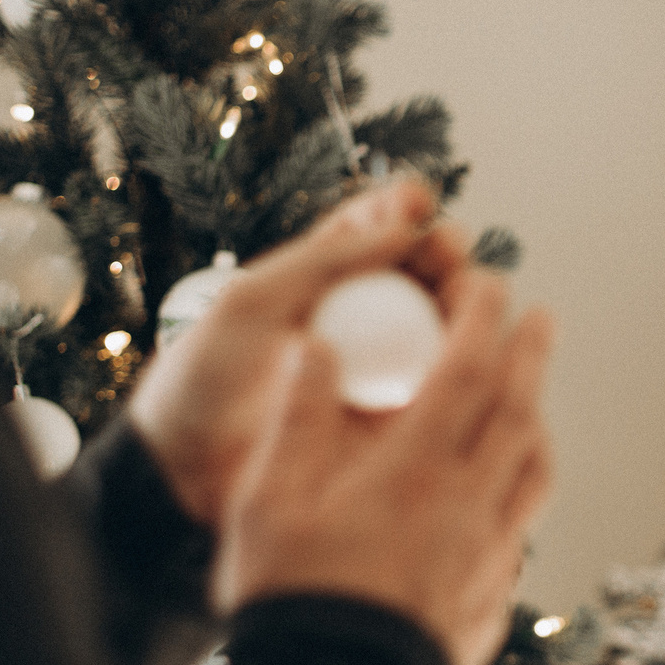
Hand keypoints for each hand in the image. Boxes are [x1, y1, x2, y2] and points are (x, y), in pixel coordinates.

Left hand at [126, 175, 462, 525]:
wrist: (188, 465)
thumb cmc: (205, 375)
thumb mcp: (253, 300)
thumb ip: (323, 260)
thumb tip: (406, 225)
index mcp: (324, 277)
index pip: (377, 231)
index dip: (404, 209)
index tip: (417, 199)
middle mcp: (362, 318)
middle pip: (423, 274)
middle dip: (444, 252)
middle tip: (449, 248)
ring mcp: (383, 369)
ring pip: (445, 325)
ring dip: (465, 302)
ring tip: (467, 291)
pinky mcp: (397, 420)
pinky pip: (444, 385)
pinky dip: (468, 362)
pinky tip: (476, 345)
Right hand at [208, 222, 553, 664]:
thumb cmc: (294, 599)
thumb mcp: (271, 499)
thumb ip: (298, 415)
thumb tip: (315, 346)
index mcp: (419, 468)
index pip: (468, 369)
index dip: (481, 318)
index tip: (488, 283)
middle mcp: (471, 505)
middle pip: (519, 411)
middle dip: (530, 355)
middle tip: (537, 317)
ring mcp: (491, 556)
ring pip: (533, 472)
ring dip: (537, 423)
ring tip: (530, 402)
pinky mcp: (492, 600)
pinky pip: (522, 528)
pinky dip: (522, 492)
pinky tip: (504, 497)